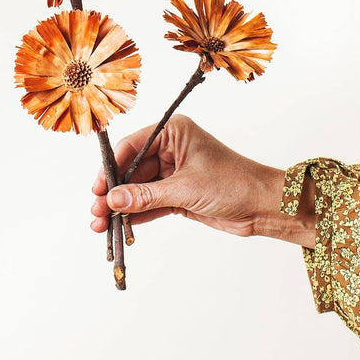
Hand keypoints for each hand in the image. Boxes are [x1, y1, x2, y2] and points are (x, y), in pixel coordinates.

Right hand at [90, 114, 315, 245]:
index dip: (111, 168)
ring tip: (101, 225)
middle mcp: (171, 149)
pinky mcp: (178, 194)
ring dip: (121, 207)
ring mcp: (174, 172)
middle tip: (95, 212)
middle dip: (113, 192)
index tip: (97, 188)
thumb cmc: (234, 183)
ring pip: (138, 189)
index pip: (132, 146)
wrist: (264, 206)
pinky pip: (150, 203)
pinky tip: (120, 227)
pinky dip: (137, 215)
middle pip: (131, 170)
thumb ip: (146, 195)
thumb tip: (113, 200)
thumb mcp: (186, 189)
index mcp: (173, 132)